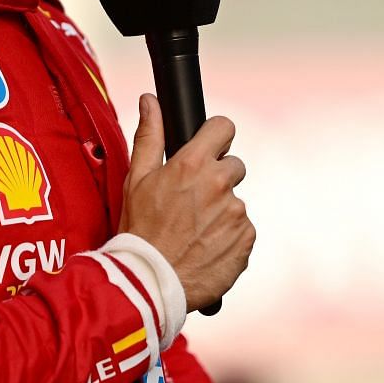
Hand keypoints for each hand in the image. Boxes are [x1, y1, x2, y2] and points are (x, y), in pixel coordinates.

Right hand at [118, 95, 254, 310]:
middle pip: (233, 166)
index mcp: (193, 164)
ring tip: (193, 231)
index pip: (224, 128)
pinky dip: (228, 236)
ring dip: (220, 212)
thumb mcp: (137, 179)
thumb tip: (151, 101)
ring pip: (235, 201)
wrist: (151, 281)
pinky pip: (242, 229)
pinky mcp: (246, 238)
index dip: (216, 138)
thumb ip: (150, 136)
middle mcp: (220, 184)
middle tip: (191, 203)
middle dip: (217, 178)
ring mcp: (236, 212)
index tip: (209, 149)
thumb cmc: (140, 231)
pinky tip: (205, 246)